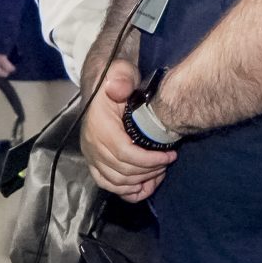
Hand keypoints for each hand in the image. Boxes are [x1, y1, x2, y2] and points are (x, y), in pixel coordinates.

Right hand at [82, 59, 171, 201]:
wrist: (101, 84)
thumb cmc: (116, 79)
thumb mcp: (121, 71)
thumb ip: (122, 78)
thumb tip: (117, 89)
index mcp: (99, 126)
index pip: (125, 154)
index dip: (150, 160)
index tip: (170, 155)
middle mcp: (92, 144)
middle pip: (123, 171)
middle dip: (150, 171)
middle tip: (168, 162)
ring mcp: (91, 155)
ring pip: (116, 182)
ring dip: (141, 182)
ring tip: (160, 172)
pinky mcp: (93, 162)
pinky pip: (107, 184)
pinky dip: (126, 191)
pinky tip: (144, 186)